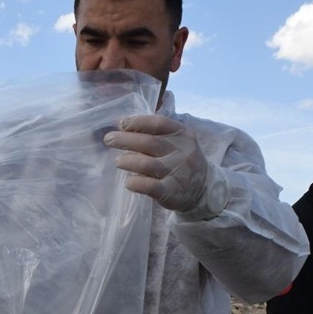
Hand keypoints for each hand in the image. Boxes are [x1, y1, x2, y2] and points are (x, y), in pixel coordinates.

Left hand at [103, 115, 223, 216]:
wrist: (204, 189)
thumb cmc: (181, 160)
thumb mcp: (177, 141)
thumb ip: (156, 133)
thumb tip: (123, 126)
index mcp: (182, 134)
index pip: (158, 123)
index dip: (137, 122)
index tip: (121, 123)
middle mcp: (182, 151)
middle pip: (149, 142)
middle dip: (124, 140)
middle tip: (109, 139)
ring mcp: (177, 172)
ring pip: (147, 164)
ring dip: (127, 161)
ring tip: (118, 162)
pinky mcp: (172, 192)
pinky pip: (150, 187)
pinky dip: (136, 183)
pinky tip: (128, 182)